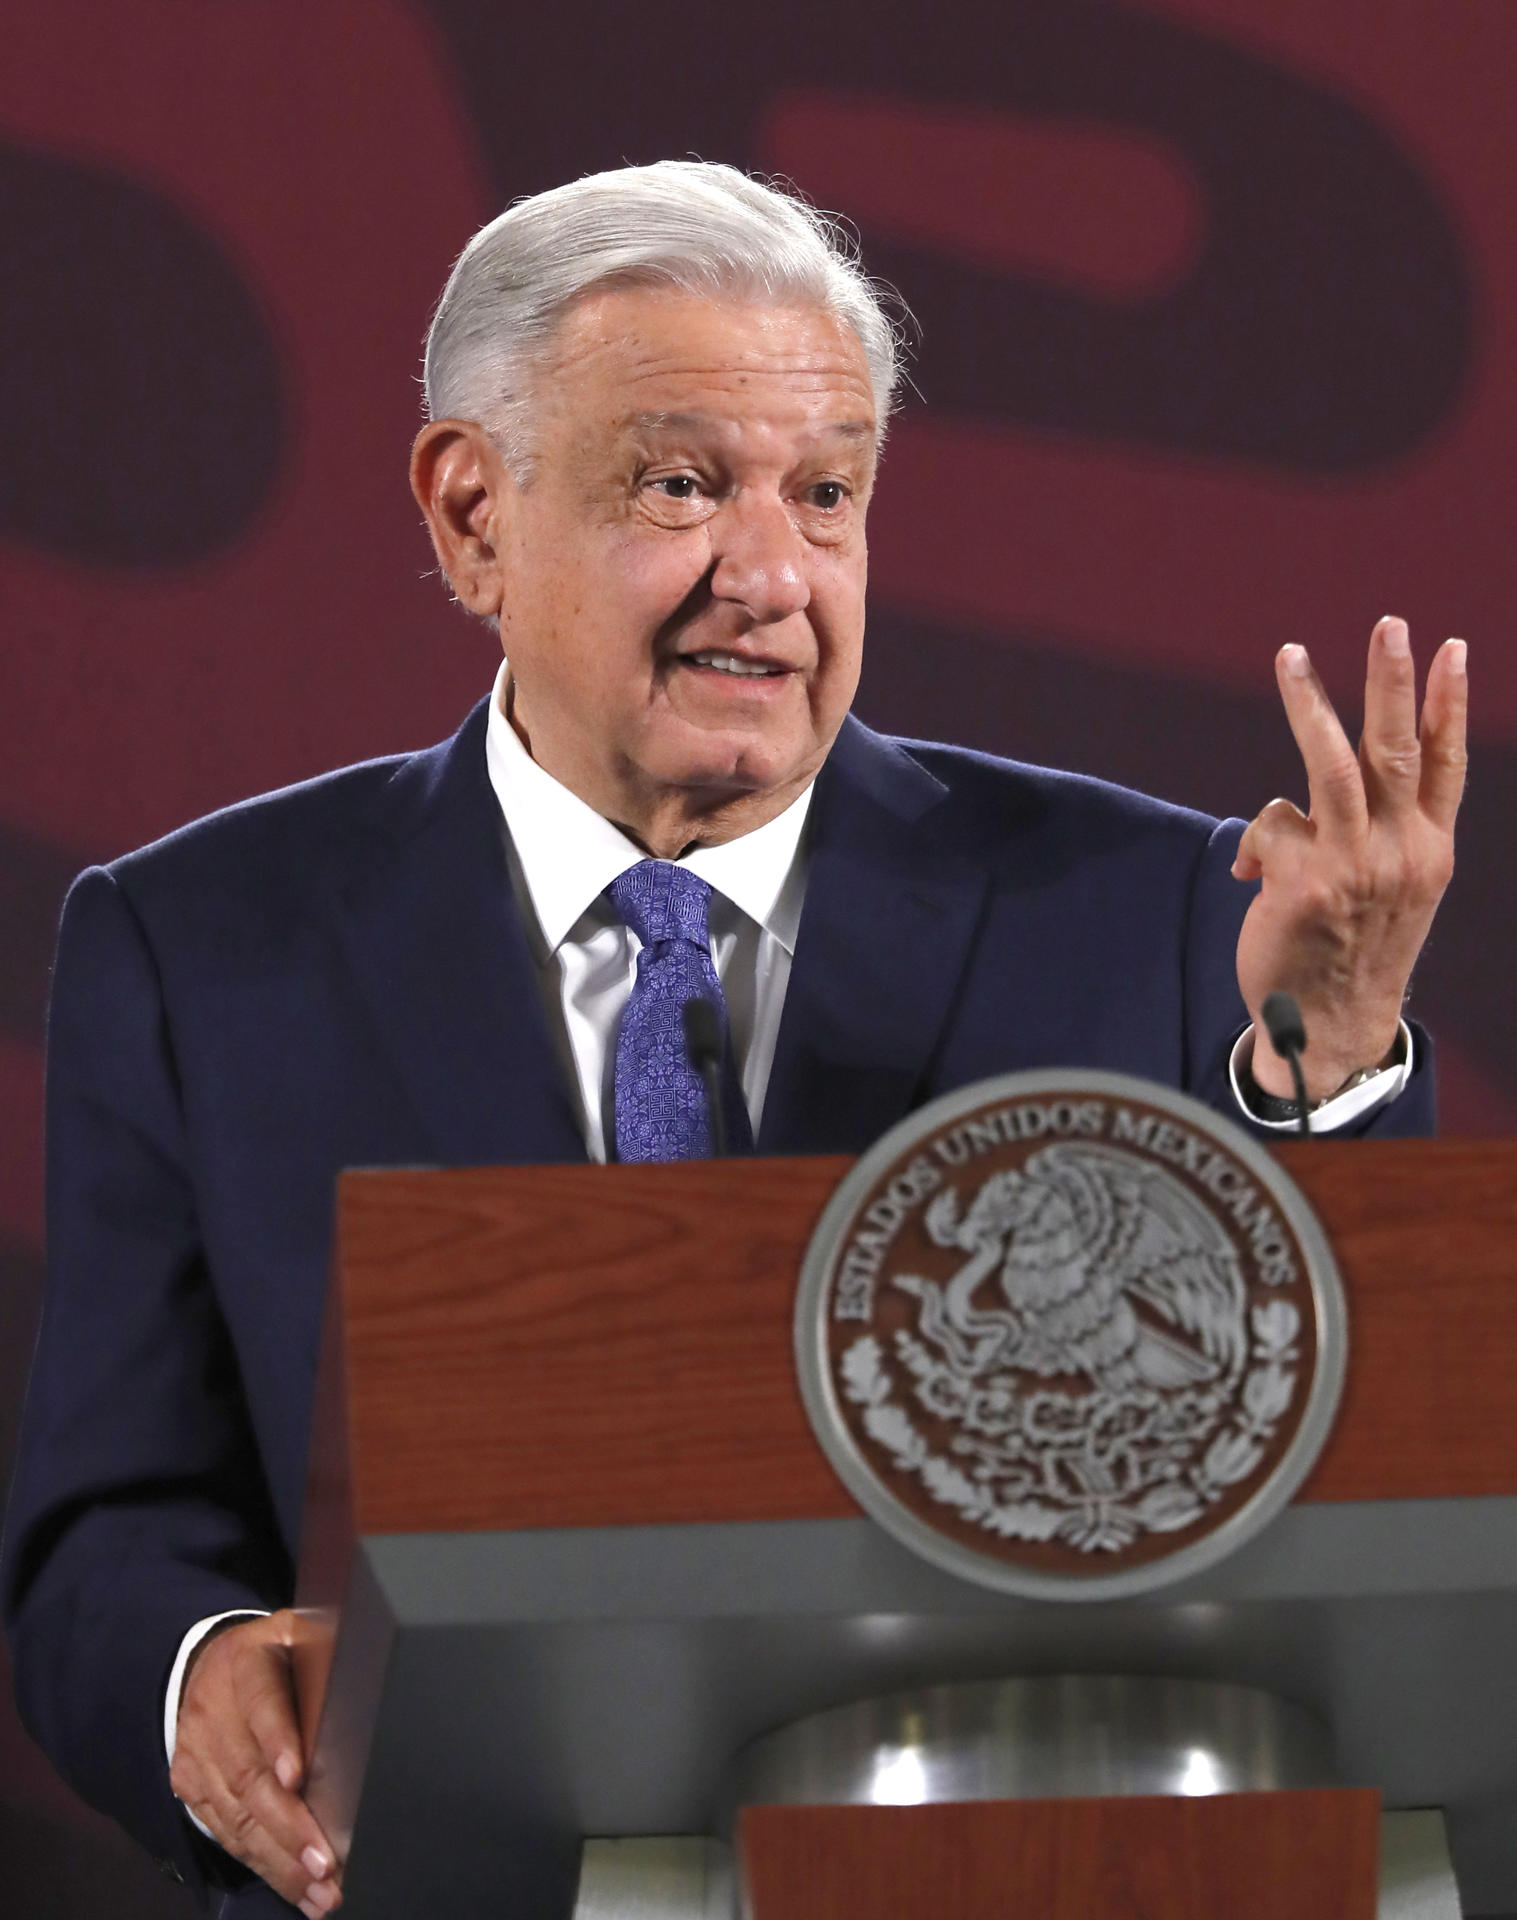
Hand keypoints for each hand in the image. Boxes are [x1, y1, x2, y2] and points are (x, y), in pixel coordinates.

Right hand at [170, 1609, 341, 1917]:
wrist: (206, 1665)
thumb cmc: (271, 1654)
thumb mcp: (297, 1634)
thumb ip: (325, 1652)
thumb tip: (371, 1674)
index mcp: (246, 1662)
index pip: (261, 1700)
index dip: (277, 1740)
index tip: (296, 1777)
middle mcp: (215, 1710)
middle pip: (248, 1775)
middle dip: (288, 1825)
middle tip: (324, 1861)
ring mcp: (198, 1752)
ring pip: (237, 1816)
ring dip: (281, 1860)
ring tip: (320, 1888)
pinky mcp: (191, 1788)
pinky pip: (226, 1833)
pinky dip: (264, 1865)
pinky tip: (296, 1888)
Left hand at [1233, 616, 1465, 1101]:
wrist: (1331, 1028)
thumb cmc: (1350, 950)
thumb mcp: (1386, 891)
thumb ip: (1364, 837)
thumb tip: (1293, 809)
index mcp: (1429, 849)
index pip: (1445, 765)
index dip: (1449, 704)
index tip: (1453, 647)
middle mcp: (1401, 852)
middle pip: (1396, 749)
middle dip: (1392, 681)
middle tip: (1390, 624)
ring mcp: (1355, 866)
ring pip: (1331, 764)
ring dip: (1310, 703)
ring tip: (1291, 655)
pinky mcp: (1304, 883)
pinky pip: (1273, 824)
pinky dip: (1259, 839)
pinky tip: (1252, 872)